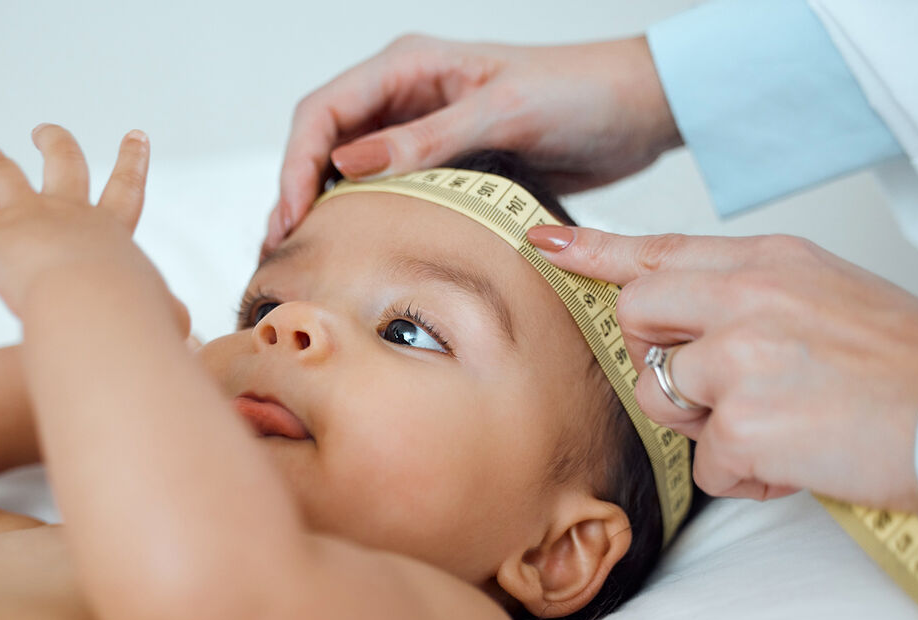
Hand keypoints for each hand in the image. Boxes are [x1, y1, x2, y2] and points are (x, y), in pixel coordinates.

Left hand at [0, 120, 189, 333]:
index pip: (126, 193)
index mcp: (113, 234)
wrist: (99, 309)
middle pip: (64, 164)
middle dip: (54, 144)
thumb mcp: (163, 317)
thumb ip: (168, 317)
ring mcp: (31, 217)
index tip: (135, 137)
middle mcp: (72, 213)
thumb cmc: (135, 319)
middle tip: (44, 131)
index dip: (131, 164)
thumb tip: (182, 326)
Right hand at [263, 33, 680, 255]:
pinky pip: (386, 188)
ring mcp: (422, 130)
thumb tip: (347, 162)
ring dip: (322, 207)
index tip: (290, 218)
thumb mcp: (502, 112)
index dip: (296, 165)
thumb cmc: (579, 93)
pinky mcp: (443, 162)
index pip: (324, 112)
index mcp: (409, 65)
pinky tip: (354, 248)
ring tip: (303, 255)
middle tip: (281, 249)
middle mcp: (406, 94)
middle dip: (295, 190)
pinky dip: (362, 215)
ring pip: (347, 167)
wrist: (636, 110)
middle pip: (323, 140)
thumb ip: (427, 138)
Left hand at [528, 225, 917, 512]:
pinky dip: (750, 477)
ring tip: (782, 421)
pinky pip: (709, 465)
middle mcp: (748, 299)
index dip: (594, 250)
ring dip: (711, 426)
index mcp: (769, 263)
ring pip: (663, 399)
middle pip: (636, 319)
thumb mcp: (823, 297)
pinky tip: (800, 459)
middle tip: (724, 382)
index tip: (544, 242)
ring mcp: (742, 359)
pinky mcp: (744, 425)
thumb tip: (679, 316)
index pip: (658, 250)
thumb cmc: (900, 367)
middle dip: (662, 360)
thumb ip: (745, 296)